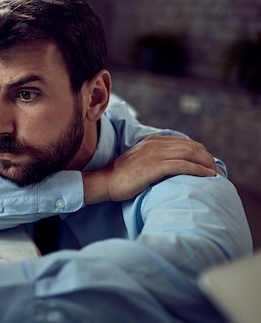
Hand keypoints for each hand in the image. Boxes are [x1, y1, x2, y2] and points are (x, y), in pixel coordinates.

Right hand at [83, 135, 219, 203]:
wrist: (105, 182)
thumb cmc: (121, 177)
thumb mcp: (139, 161)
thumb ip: (154, 158)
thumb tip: (170, 167)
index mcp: (152, 141)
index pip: (184, 142)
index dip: (200, 152)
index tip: (208, 164)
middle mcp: (156, 144)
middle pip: (191, 147)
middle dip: (207, 158)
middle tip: (217, 171)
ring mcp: (155, 154)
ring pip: (191, 154)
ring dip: (207, 164)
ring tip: (216, 175)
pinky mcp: (155, 166)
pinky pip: (184, 165)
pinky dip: (199, 170)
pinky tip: (208, 176)